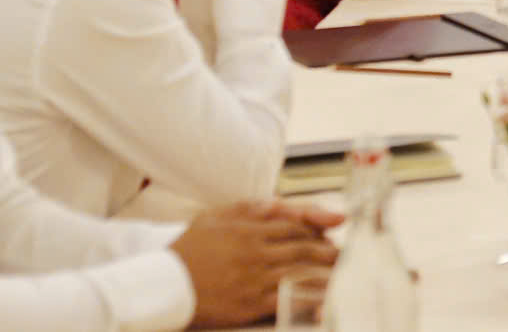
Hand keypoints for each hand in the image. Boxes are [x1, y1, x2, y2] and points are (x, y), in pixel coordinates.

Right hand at [174, 201, 342, 329]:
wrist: (161, 284)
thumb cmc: (188, 249)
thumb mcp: (216, 218)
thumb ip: (250, 209)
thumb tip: (279, 203)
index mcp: (249, 229)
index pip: (294, 226)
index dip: (317, 230)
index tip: (332, 234)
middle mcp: (255, 252)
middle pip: (303, 249)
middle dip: (328, 252)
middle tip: (346, 256)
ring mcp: (252, 279)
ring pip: (299, 274)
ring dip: (324, 275)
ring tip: (343, 276)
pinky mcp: (247, 305)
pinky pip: (284, 301)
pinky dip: (305, 300)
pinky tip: (322, 302)